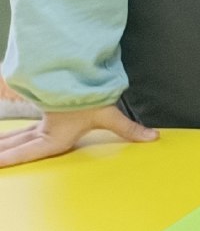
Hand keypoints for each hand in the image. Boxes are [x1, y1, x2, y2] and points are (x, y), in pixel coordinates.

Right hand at [0, 105, 157, 168]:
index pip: (29, 151)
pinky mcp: (43, 117)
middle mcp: (44, 131)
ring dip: (4, 144)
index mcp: (54, 136)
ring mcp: (41, 123)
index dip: (12, 158)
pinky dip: (9, 136)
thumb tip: (153, 137)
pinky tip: (4, 139)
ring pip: (16, 136)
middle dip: (3, 153)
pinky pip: (21, 129)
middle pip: (17, 144)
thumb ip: (129, 128)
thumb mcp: (109, 114)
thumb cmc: (90, 96)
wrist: (78, 73)